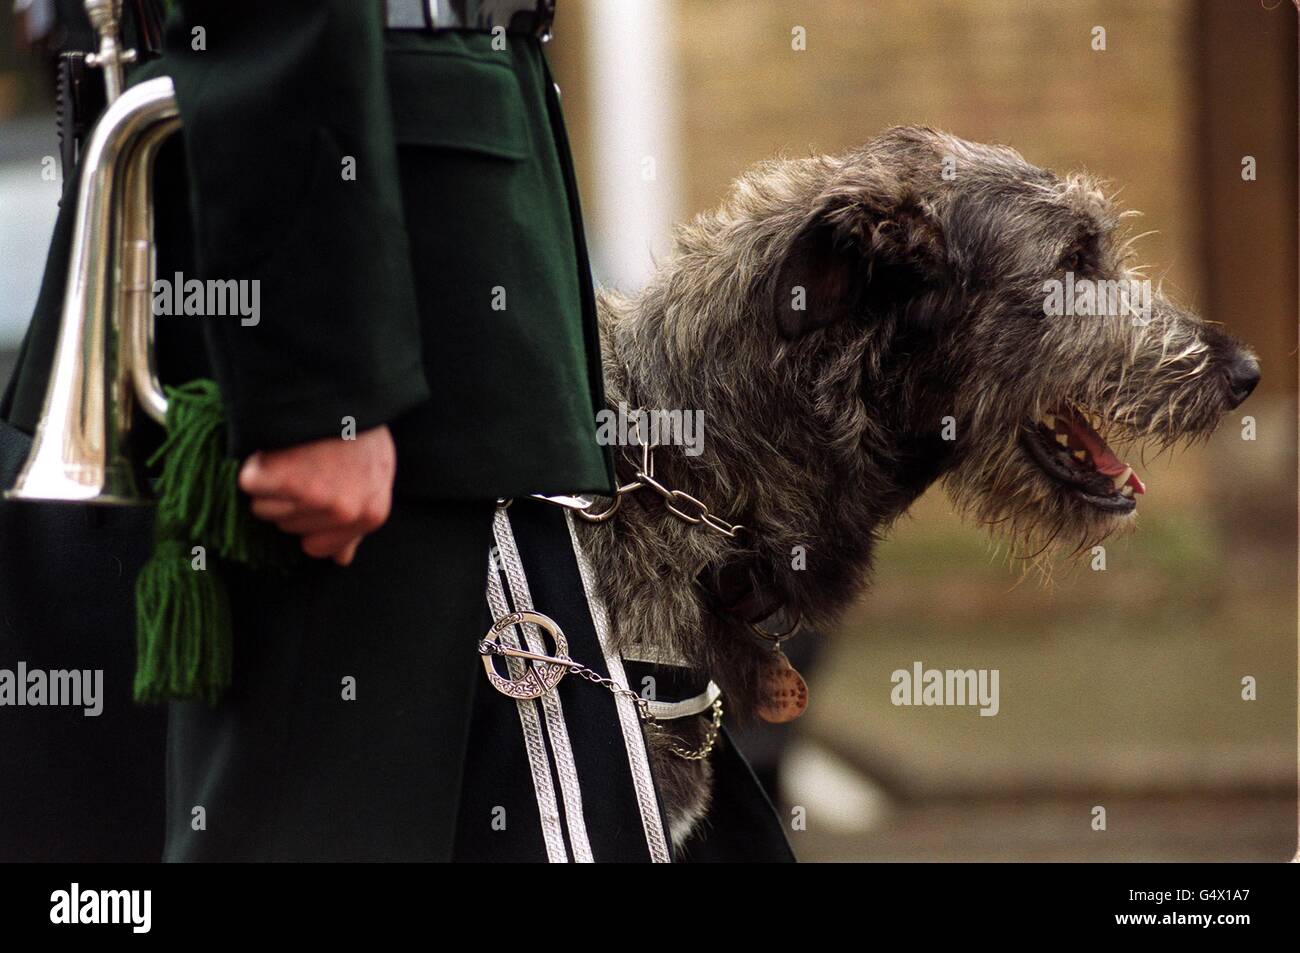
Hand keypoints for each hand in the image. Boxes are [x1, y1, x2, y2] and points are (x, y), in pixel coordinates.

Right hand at [238, 425, 395, 565]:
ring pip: (265, 509)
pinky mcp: (278, 478)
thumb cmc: (358, 428)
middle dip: (289, 498)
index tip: (311, 491)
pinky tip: (276, 446)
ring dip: (270, 482)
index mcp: (370, 514)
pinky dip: (253, 464)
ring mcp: (311, 497)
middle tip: (307, 462)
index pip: (316, 548)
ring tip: (294, 452)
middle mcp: (342, 511)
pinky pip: (248, 485)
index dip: (307, 520)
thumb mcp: (375, 473)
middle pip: (288, 527)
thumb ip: (358, 521)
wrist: (342, 387)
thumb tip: (342, 560)